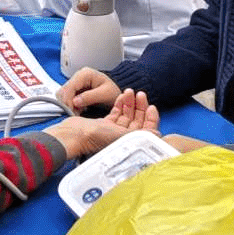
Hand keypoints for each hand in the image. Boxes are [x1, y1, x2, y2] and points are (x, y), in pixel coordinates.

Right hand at [45, 89, 159, 159]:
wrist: (76, 134)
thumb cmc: (96, 137)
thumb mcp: (124, 135)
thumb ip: (142, 134)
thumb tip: (158, 134)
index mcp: (129, 143)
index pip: (146, 130)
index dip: (151, 118)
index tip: (152, 107)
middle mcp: (122, 138)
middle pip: (136, 121)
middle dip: (140, 107)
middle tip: (141, 94)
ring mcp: (112, 131)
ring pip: (126, 115)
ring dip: (130, 103)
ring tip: (131, 91)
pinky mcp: (102, 125)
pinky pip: (115, 114)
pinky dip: (120, 105)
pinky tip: (122, 96)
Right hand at [56, 67, 120, 113]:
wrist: (117, 96)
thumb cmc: (113, 93)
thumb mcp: (105, 94)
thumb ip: (90, 97)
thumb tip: (75, 101)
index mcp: (85, 74)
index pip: (69, 86)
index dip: (68, 99)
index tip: (72, 110)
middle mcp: (78, 76)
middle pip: (63, 90)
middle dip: (67, 103)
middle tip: (76, 113)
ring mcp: (75, 82)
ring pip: (62, 94)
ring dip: (68, 104)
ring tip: (78, 111)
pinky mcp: (74, 89)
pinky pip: (66, 97)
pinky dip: (70, 105)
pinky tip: (78, 109)